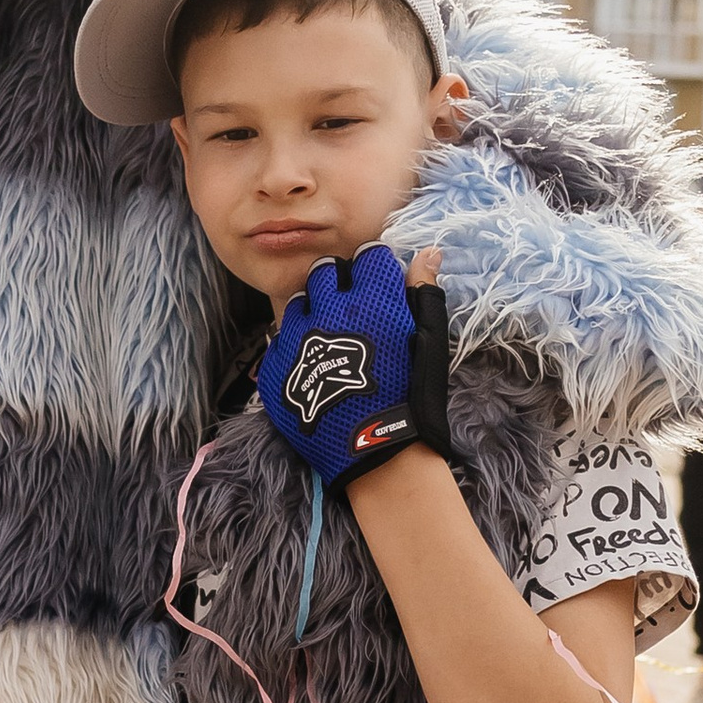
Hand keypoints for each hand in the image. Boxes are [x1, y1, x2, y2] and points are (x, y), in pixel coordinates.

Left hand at [256, 242, 451, 486]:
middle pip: (324, 272)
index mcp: (370, 299)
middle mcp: (327, 310)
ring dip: (313, 312)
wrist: (375, 451)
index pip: (367, 257)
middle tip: (351, 308)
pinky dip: (294, 348)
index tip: (378, 284)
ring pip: (298, 304)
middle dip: (338, 282)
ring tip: (328, 338)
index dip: (374, 269)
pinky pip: (278, 342)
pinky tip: (311, 368)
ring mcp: (295, 339)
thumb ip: (422, 291)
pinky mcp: (274, 367)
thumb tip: (428, 251)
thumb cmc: (411, 395)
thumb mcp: (427, 340)